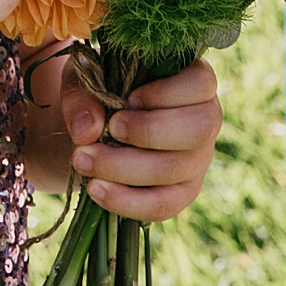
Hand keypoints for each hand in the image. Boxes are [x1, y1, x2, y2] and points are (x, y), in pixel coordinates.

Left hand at [61, 59, 222, 222]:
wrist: (94, 129)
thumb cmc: (98, 92)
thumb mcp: (83, 80)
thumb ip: (81, 96)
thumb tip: (87, 130)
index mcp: (192, 81)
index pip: (201, 83)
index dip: (167, 93)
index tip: (129, 98)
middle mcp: (204, 120)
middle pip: (199, 129)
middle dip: (149, 132)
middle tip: (110, 129)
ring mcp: (197, 160)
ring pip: (175, 170)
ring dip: (125, 169)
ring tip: (83, 160)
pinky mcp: (181, 192)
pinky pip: (164, 205)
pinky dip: (127, 202)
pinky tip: (96, 190)